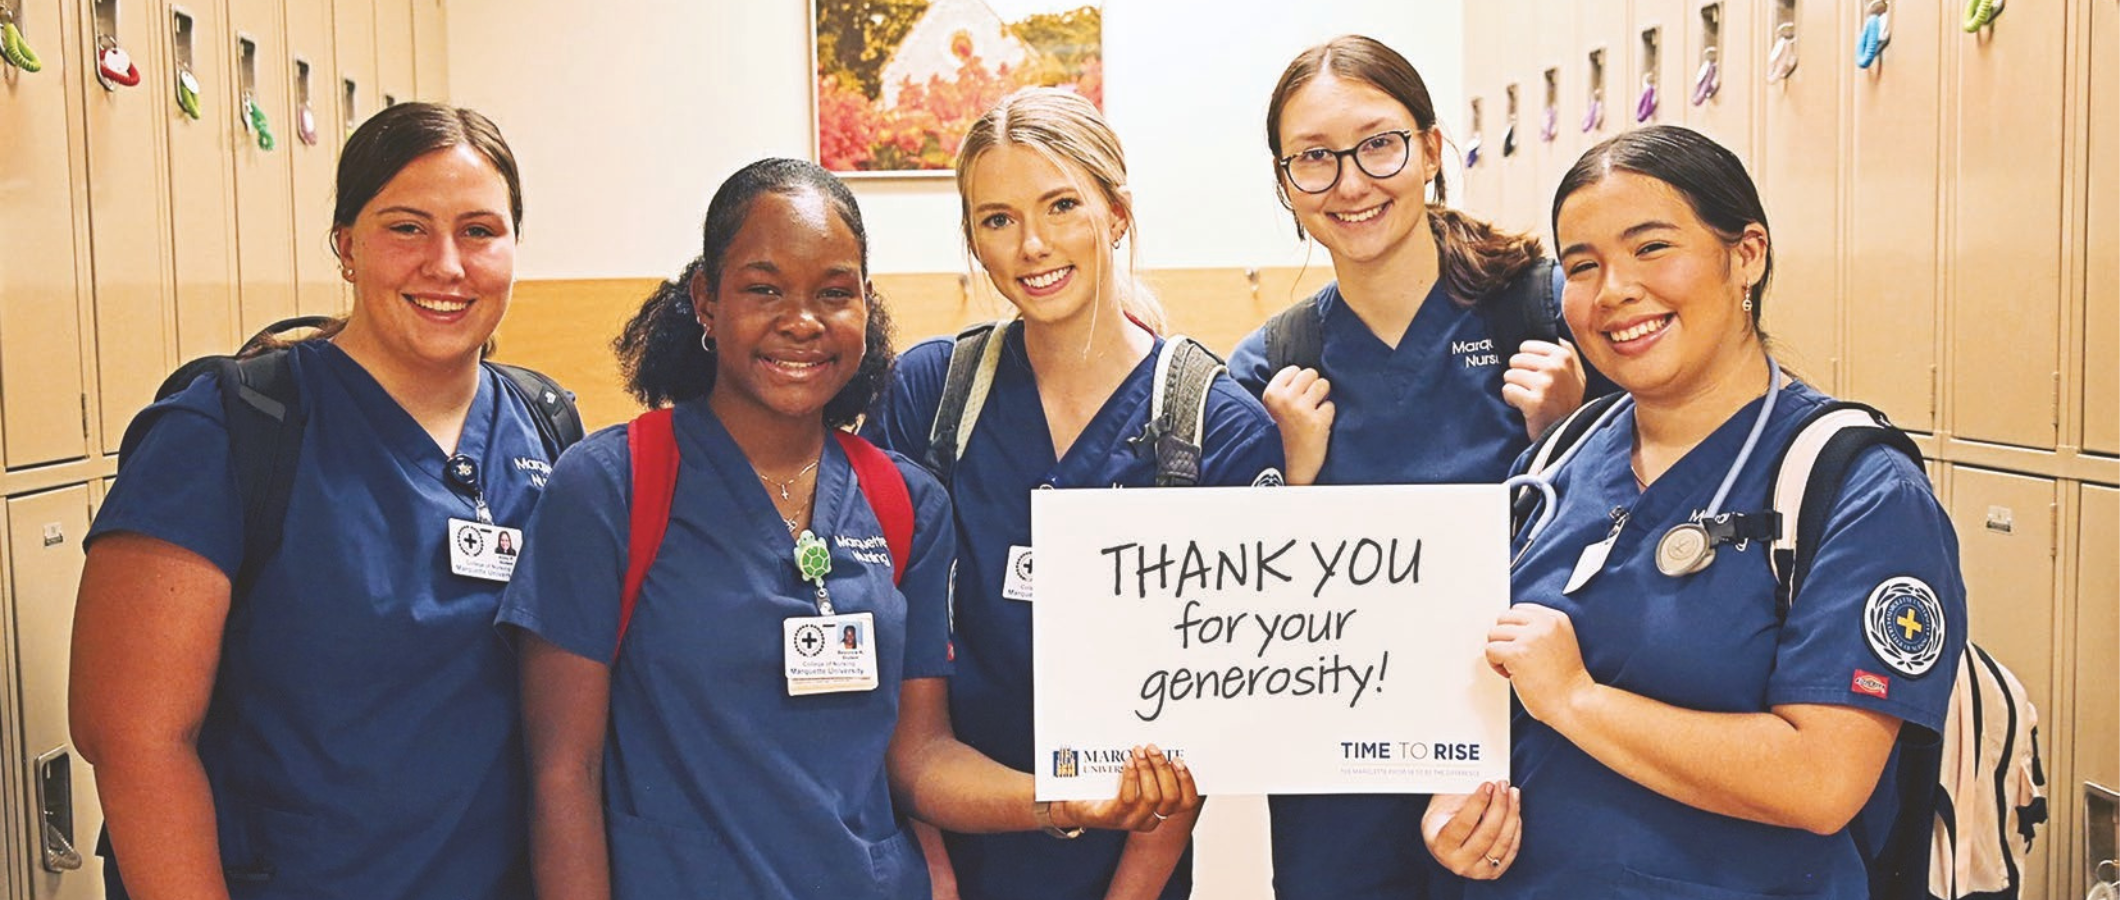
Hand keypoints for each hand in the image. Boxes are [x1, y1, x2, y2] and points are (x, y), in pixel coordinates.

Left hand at [1060, 746, 1198, 832]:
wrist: (1074, 801)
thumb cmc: (1107, 786)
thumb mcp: (1134, 777)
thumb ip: (1150, 767)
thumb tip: (1161, 744)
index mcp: (1159, 810)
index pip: (1186, 802)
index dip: (1187, 781)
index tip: (1178, 759)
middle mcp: (1149, 819)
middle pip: (1170, 797)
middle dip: (1163, 769)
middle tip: (1152, 748)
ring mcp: (1131, 821)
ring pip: (1152, 797)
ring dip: (1147, 770)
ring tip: (1138, 751)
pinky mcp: (1112, 817)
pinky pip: (1128, 798)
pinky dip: (1131, 777)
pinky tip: (1127, 762)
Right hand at [1261, 366, 1333, 483]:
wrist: (1289, 465)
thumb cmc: (1283, 433)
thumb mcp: (1274, 407)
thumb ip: (1285, 388)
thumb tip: (1306, 370)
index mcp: (1271, 394)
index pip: (1294, 370)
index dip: (1299, 382)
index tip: (1296, 397)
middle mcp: (1284, 400)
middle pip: (1310, 374)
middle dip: (1312, 387)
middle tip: (1306, 405)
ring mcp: (1301, 411)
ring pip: (1324, 385)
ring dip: (1322, 398)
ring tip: (1312, 413)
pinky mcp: (1317, 422)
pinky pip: (1331, 406)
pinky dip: (1328, 416)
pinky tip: (1318, 426)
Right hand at [1423, 783, 1521, 877]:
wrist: (1444, 840)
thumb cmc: (1443, 817)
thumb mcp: (1444, 804)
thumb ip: (1463, 795)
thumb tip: (1487, 782)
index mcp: (1440, 845)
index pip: (1463, 824)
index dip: (1478, 803)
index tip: (1488, 785)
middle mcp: (1457, 863)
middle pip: (1487, 834)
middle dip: (1499, 806)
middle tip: (1503, 785)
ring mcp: (1476, 871)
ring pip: (1503, 842)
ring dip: (1511, 814)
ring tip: (1513, 794)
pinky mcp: (1493, 872)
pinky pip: (1511, 849)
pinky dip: (1515, 828)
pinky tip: (1514, 810)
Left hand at [1486, 604, 1595, 725]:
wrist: (1574, 701)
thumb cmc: (1565, 680)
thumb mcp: (1560, 642)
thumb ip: (1540, 629)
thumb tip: (1510, 626)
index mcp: (1556, 618)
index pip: (1519, 609)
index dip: (1515, 630)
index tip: (1523, 646)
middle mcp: (1544, 623)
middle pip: (1503, 618)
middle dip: (1504, 638)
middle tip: (1516, 658)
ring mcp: (1530, 637)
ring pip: (1493, 633)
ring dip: (1499, 652)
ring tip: (1515, 667)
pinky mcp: (1517, 653)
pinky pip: (1490, 650)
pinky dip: (1495, 665)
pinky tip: (1512, 674)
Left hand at [1501, 339, 1586, 438]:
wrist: (1568, 431)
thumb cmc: (1565, 399)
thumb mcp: (1571, 370)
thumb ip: (1557, 350)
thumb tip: (1533, 333)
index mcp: (1565, 354)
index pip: (1525, 346)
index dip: (1526, 362)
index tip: (1538, 375)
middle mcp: (1557, 366)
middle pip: (1515, 359)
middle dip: (1519, 375)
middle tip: (1533, 389)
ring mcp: (1547, 383)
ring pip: (1509, 375)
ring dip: (1515, 388)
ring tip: (1530, 397)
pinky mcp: (1535, 401)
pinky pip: (1507, 390)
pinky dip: (1511, 400)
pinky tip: (1525, 406)